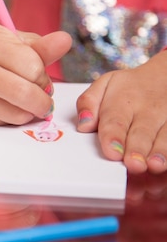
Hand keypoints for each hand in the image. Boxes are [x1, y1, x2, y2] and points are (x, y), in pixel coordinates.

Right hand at [0, 19, 70, 124]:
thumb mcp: (17, 43)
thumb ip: (43, 47)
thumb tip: (64, 40)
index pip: (32, 68)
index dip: (43, 76)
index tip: (40, 77)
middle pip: (23, 94)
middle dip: (42, 101)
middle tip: (45, 100)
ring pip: (16, 114)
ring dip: (29, 112)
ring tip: (24, 101)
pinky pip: (3, 123)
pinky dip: (12, 117)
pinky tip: (7, 105)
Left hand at [76, 50, 166, 173]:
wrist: (164, 76)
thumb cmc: (129, 87)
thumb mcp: (104, 85)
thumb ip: (88, 103)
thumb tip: (83, 124)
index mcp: (122, 101)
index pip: (115, 121)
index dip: (113, 137)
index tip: (112, 153)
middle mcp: (147, 110)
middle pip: (141, 132)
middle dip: (137, 149)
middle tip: (133, 164)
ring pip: (165, 136)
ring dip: (160, 152)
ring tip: (153, 165)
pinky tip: (165, 164)